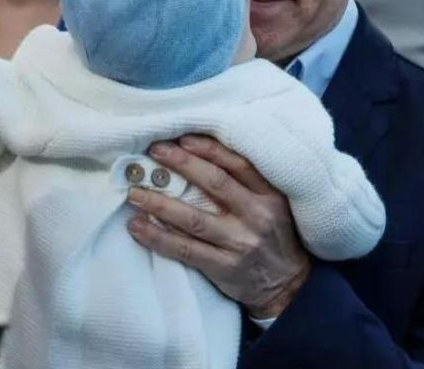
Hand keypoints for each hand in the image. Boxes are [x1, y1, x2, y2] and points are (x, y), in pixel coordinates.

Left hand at [126, 134, 310, 318]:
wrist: (289, 285)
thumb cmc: (274, 234)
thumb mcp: (273, 203)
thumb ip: (247, 181)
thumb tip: (200, 152)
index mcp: (269, 195)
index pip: (238, 164)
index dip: (209, 149)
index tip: (182, 137)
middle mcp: (256, 215)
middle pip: (215, 184)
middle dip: (182, 164)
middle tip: (154, 151)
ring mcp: (239, 243)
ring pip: (194, 219)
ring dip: (160, 204)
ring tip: (134, 193)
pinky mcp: (224, 268)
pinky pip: (186, 250)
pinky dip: (158, 238)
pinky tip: (137, 227)